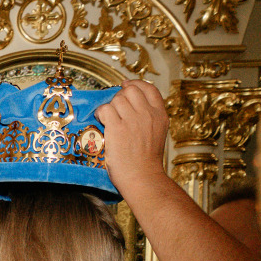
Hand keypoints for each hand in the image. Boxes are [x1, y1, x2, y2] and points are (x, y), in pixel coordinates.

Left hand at [96, 80, 169, 195]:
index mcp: (160, 115)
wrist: (142, 177)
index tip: (125, 86)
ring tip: (107, 118)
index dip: (135, 84)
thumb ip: (149, 118)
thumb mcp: (157, 134)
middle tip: (114, 109)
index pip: (149, 88)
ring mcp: (133, 120)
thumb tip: (133, 107)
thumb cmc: (146, 161)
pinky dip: (100, 113)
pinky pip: (105, 109)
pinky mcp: (117, 128)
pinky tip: (100, 121)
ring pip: (117, 99)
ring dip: (109, 106)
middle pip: (131, 90)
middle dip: (119, 96)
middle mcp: (148, 114)